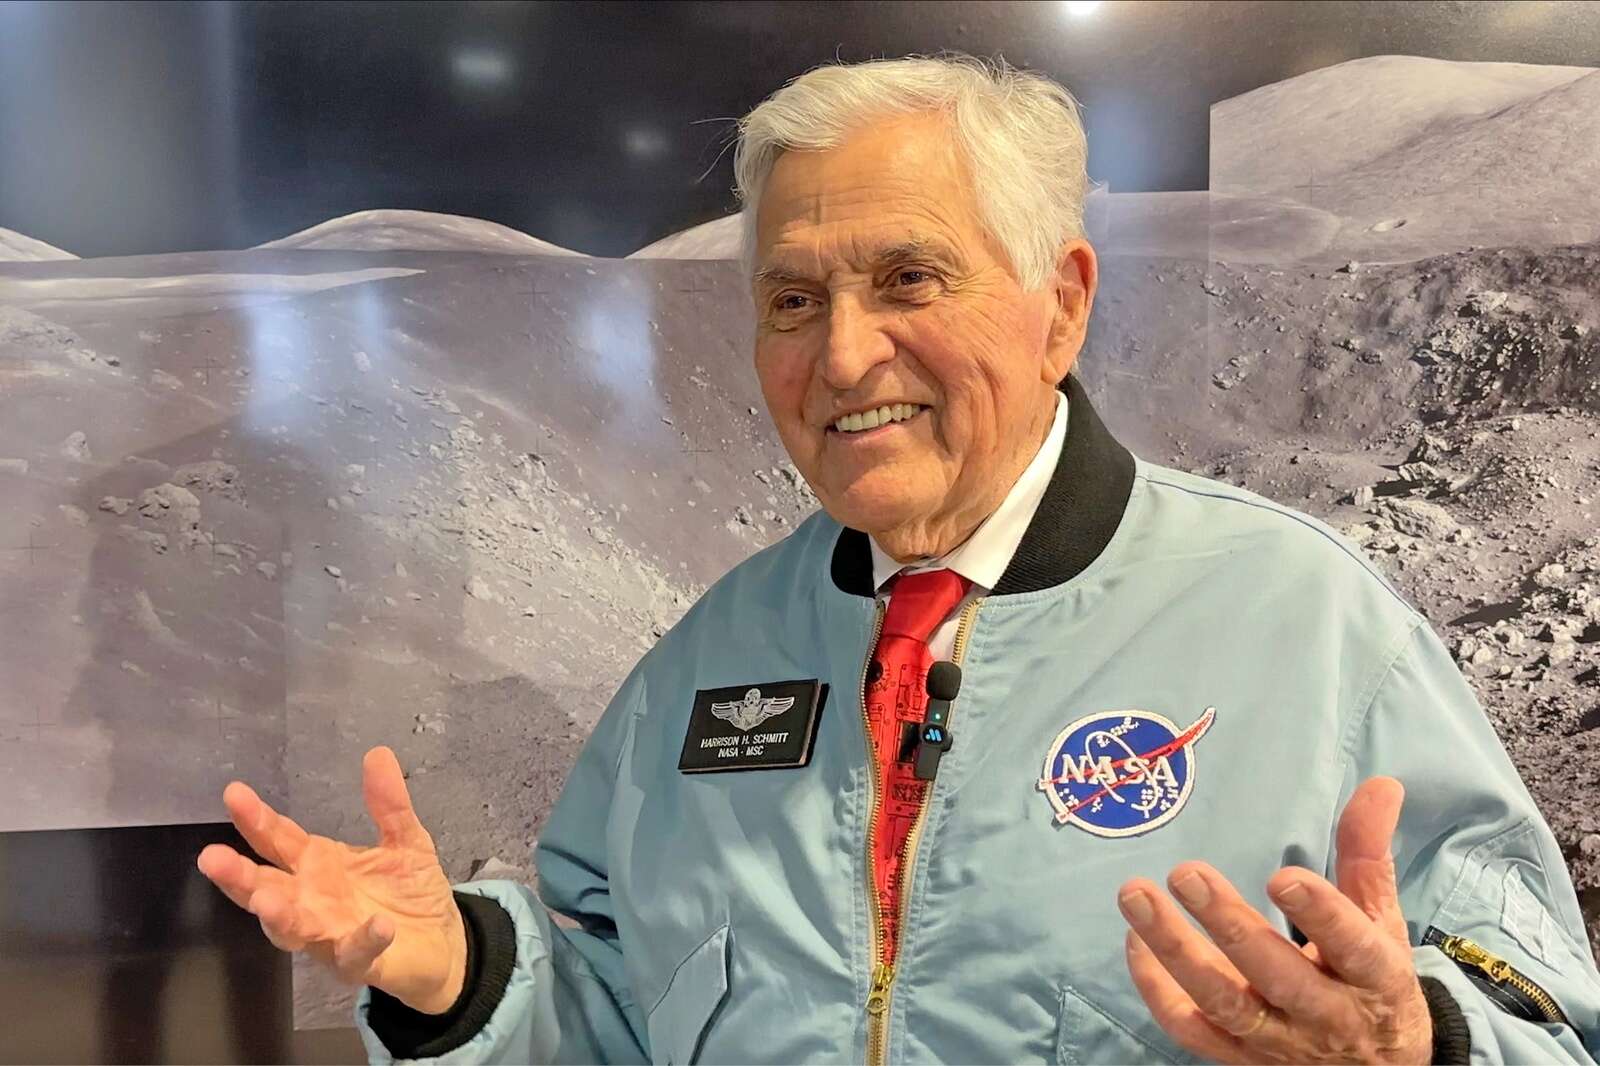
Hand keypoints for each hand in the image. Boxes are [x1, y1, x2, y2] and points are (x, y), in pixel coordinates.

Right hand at [197, 746, 467, 1014]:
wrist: (442, 941)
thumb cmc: (408, 890)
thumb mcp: (404, 839)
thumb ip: (389, 804)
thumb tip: (378, 753)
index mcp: (316, 865)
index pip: (277, 840)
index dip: (256, 819)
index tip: (234, 793)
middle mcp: (312, 901)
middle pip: (266, 888)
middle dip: (239, 876)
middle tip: (211, 857)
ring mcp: (331, 935)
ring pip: (293, 930)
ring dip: (279, 916)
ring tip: (267, 899)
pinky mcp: (361, 963)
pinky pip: (357, 953)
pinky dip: (365, 939)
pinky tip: (378, 925)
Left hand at [1117, 776, 1431, 1063]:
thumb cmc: (1371, 980)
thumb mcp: (1381, 920)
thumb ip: (1367, 853)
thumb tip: (1380, 784)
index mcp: (1373, 977)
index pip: (1352, 947)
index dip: (1321, 915)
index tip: (1283, 877)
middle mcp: (1325, 1016)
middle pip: (1275, 975)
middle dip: (1229, 926)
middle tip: (1186, 874)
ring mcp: (1278, 1042)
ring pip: (1223, 1003)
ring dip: (1174, 951)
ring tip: (1136, 896)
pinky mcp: (1239, 1059)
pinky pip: (1191, 1029)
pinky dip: (1157, 989)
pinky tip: (1135, 941)